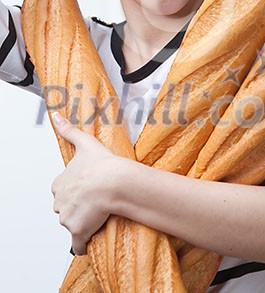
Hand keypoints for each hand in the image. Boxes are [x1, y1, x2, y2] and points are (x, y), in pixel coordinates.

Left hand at [51, 113, 118, 254]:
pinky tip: (92, 237)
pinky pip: (78, 243)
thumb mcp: (84, 142)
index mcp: (59, 183)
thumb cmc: (102, 164)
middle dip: (77, 207)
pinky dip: (83, 243)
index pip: (61, 191)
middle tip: (94, 202)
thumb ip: (68, 130)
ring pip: (72, 223)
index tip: (86, 189)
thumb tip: (55, 116)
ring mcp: (68, 218)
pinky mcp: (78, 231)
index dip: (75, 190)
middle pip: (66, 208)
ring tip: (98, 215)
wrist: (114, 181)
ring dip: (82, 222)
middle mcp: (60, 202)